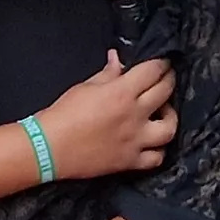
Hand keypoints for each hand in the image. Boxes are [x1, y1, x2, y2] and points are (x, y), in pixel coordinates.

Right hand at [30, 51, 175, 179]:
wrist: (49, 148)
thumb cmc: (63, 114)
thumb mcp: (85, 87)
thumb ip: (108, 73)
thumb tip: (117, 58)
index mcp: (122, 92)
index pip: (153, 70)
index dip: (161, 62)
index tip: (162, 61)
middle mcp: (134, 115)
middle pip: (165, 92)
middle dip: (169, 80)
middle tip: (165, 77)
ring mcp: (135, 140)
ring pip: (170, 128)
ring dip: (171, 116)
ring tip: (162, 112)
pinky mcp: (130, 161)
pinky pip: (156, 158)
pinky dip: (158, 150)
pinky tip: (152, 141)